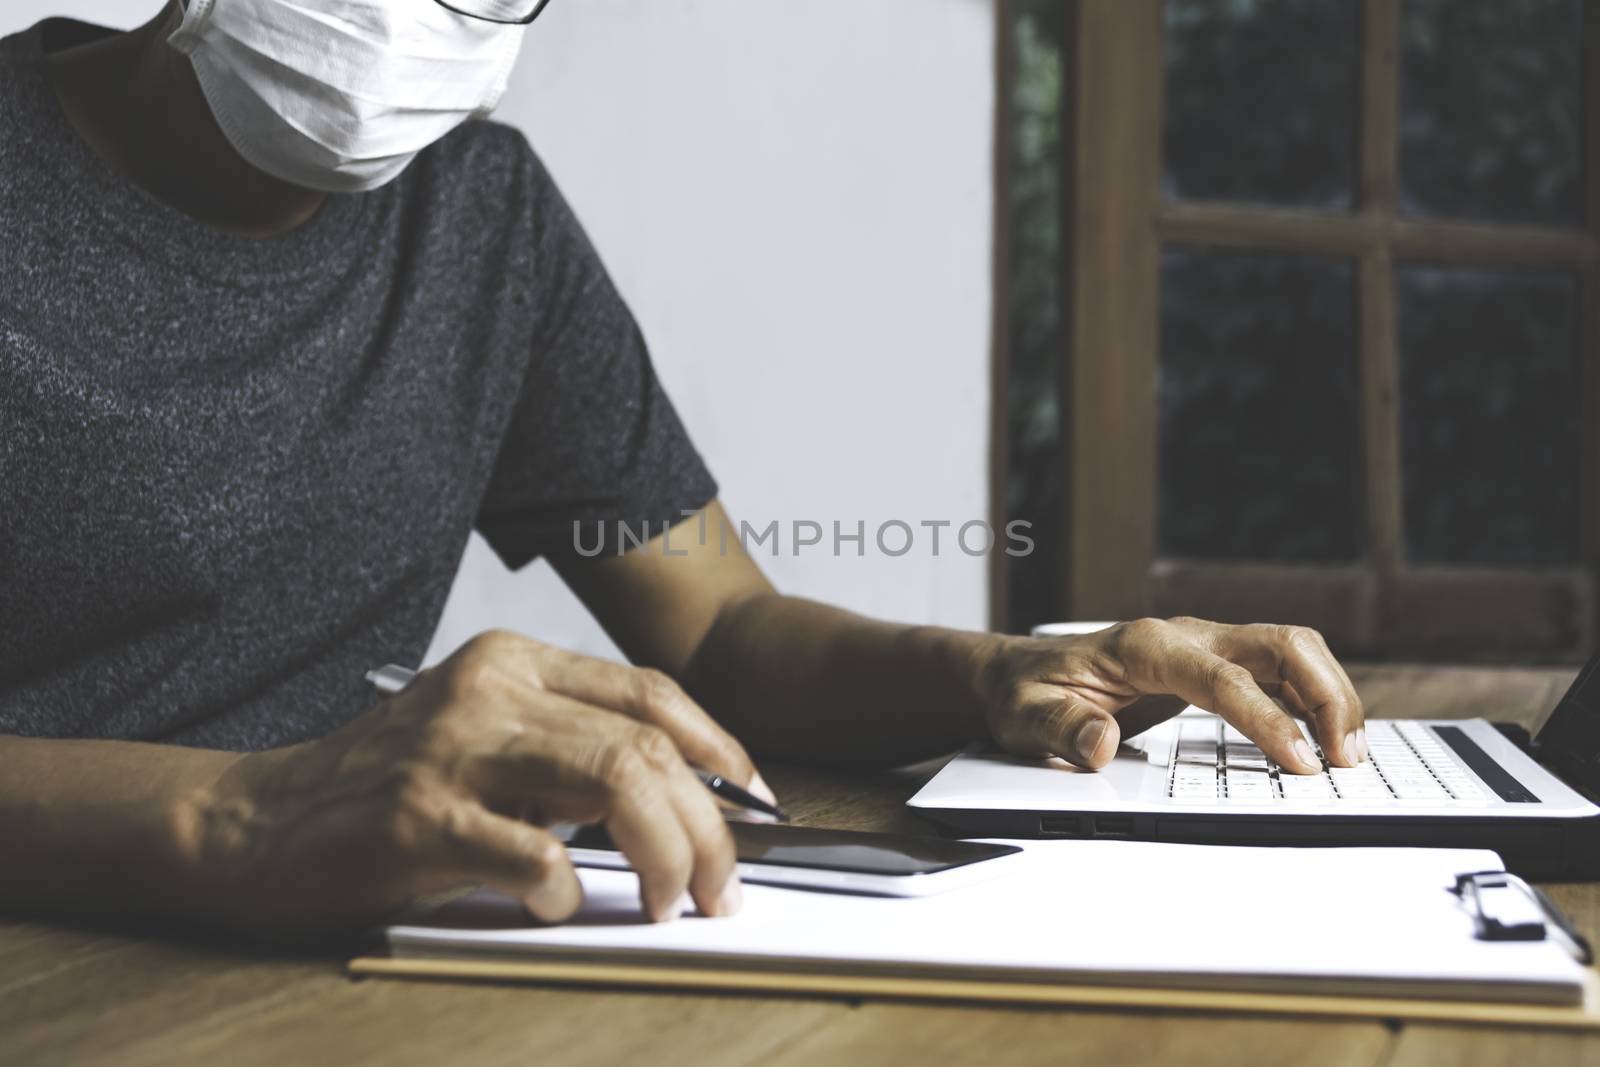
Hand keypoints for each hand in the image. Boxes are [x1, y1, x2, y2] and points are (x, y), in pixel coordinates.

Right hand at [191, 630, 769, 934]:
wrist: (254, 820)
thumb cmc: (383, 787)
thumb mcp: (481, 737)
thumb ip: (566, 749)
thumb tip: (684, 800)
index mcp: (513, 661)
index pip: (650, 692)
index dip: (720, 747)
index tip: (755, 802)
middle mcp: (490, 690)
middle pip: (646, 743)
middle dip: (709, 821)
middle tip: (722, 884)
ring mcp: (452, 750)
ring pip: (612, 781)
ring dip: (666, 852)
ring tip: (674, 899)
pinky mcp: (417, 818)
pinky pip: (532, 852)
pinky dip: (566, 888)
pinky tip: (558, 904)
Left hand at [978, 617, 1366, 774]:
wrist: (1019, 674)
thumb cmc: (1026, 693)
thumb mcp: (1025, 717)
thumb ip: (1061, 729)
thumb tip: (1099, 746)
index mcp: (1145, 646)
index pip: (1222, 678)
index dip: (1266, 718)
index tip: (1298, 761)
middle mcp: (1184, 637)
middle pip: (1280, 644)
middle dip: (1326, 695)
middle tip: (1346, 758)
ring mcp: (1204, 647)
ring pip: (1291, 652)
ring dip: (1330, 695)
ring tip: (1350, 754)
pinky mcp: (1214, 665)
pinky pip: (1279, 672)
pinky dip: (1312, 699)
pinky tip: (1325, 738)